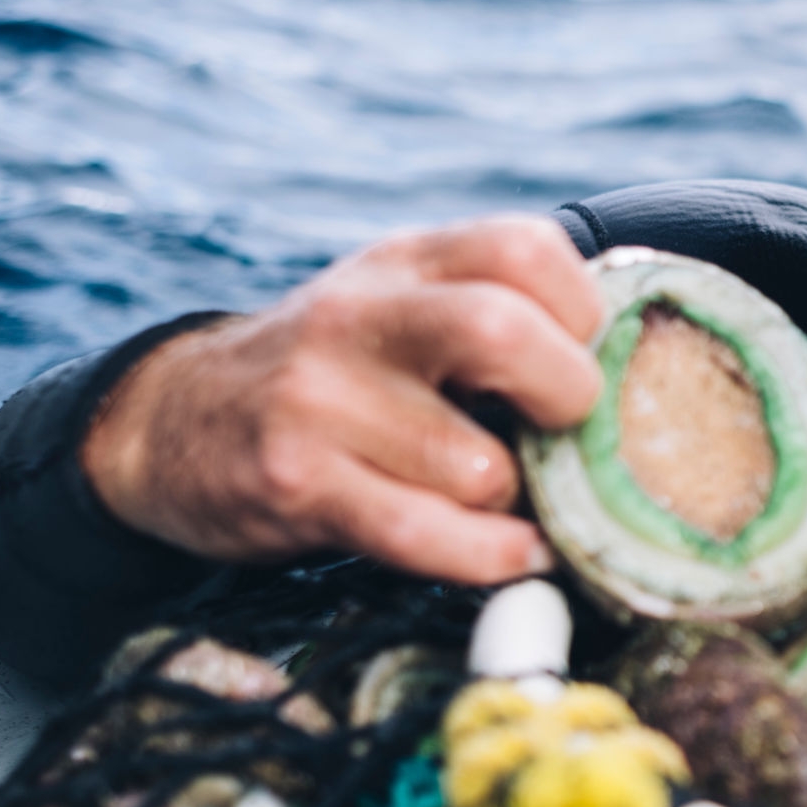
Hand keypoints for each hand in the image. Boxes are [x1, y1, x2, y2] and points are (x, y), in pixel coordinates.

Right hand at [82, 215, 602, 584]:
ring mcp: (321, 400)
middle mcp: (361, 316)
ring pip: (478, 465)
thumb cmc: (335, 367)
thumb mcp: (403, 302)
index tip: (586, 356)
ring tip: (520, 503)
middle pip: (502, 331)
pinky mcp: (298, 484)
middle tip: (568, 431)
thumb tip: (633, 365)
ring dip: (521, 501)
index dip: (583, 309)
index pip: (525, 250)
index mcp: (407, 260)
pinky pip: (428, 534)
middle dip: (565, 394)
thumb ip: (499, 308)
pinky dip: (492, 557)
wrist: (173, 421)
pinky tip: (515, 555)